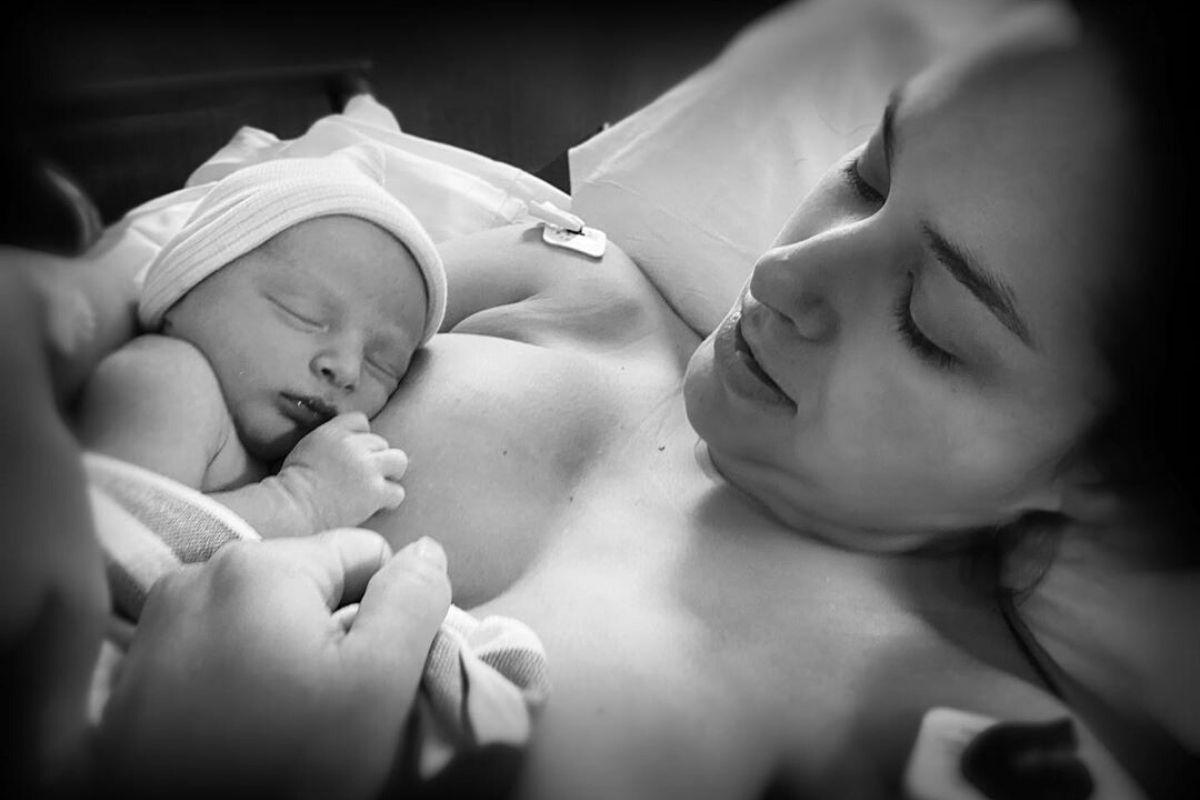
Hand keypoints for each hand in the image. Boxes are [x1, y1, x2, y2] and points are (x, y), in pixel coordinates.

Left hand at [97, 530, 450, 799]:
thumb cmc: (287, 762)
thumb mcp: (379, 682)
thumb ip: (412, 600)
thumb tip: (425, 550)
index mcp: (259, 565)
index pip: (365, 556)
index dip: (384, 616)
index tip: (366, 678)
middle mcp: (197, 575)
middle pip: (311, 587)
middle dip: (329, 637)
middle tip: (324, 710)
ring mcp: (158, 624)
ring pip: (265, 620)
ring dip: (284, 659)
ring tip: (280, 725)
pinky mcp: (135, 672)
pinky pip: (217, 651)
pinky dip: (239, 681)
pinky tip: (238, 732)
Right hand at [277, 412, 407, 532]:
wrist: (292, 509)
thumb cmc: (292, 485)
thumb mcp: (307, 447)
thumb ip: (331, 439)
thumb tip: (350, 443)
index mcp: (332, 432)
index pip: (361, 421)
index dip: (361, 437)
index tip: (353, 454)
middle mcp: (353, 446)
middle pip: (381, 443)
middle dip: (374, 459)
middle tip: (362, 477)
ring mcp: (366, 468)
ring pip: (398, 461)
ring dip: (390, 474)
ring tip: (376, 487)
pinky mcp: (374, 492)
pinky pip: (398, 491)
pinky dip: (389, 499)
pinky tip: (377, 505)